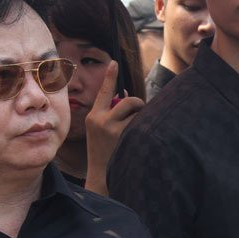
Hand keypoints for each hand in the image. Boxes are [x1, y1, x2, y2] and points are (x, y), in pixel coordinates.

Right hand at [83, 60, 143, 195]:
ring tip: (140, 128)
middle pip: (128, 101)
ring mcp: (112, 129)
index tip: (114, 62)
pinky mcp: (123, 137)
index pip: (103, 92)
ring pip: (137, 112)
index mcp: (94, 117)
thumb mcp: (102, 131)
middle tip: (141, 112)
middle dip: (139, 104)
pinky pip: (141, 124)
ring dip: (142, 117)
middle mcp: (101, 120)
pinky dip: (145, 127)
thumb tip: (126, 95)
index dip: (109, 76)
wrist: (102, 175)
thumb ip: (112, 114)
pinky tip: (143, 138)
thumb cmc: (106, 152)